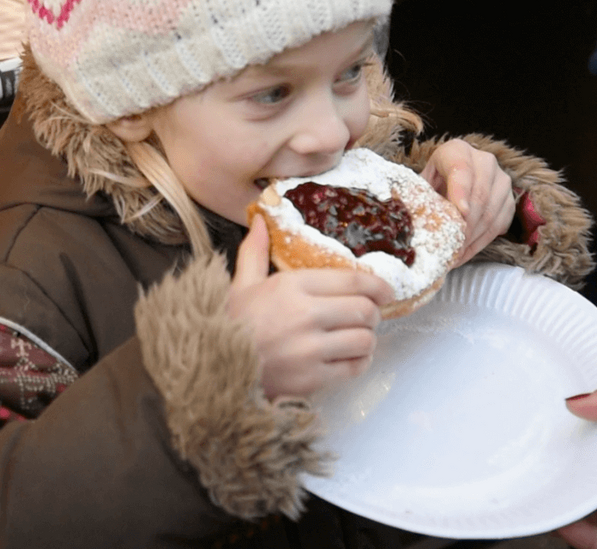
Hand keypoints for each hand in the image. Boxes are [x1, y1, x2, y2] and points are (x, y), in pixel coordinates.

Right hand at [228, 216, 393, 400]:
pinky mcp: (312, 378)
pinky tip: (351, 356)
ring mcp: (310, 349)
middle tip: (371, 313)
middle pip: (364, 309)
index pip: (352, 281)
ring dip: (367, 337)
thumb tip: (260, 219)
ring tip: (359, 335)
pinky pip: (354, 367)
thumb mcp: (241, 284)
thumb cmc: (229, 324)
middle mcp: (305, 315)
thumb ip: (255, 251)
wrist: (211, 372)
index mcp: (291, 286)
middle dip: (374, 312)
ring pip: (364, 339)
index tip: (385, 290)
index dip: (377, 285)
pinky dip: (360, 361)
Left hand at [420, 139, 514, 264]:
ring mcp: (501, 180)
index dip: (461, 192)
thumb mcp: (423, 183)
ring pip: (491, 213)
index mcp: (457, 151)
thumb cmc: (433, 182)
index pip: (461, 170)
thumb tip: (411, 221)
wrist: (452, 177)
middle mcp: (484, 161)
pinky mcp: (509, 199)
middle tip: (450, 248)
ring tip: (454, 256)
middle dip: (465, 226)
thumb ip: (421, 196)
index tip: (460, 213)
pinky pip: (499, 225)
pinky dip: (481, 242)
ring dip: (472, 239)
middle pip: (480, 195)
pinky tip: (465, 253)